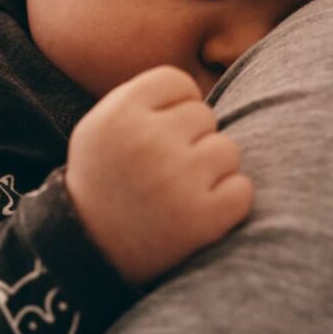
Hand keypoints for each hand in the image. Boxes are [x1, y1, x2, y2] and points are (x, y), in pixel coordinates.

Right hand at [66, 65, 253, 285]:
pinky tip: (195, 213)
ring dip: (211, 171)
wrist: (90, 251)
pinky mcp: (203, 218)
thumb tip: (200, 87)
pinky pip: (242, 189)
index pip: (177, 82)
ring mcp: (177, 179)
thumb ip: (142, 97)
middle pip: (204, 115)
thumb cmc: (104, 181)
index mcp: (119, 113)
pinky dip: (226, 202)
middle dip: (190, 141)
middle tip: (161, 171)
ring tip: (177, 192)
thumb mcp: (100, 127)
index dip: (172, 108)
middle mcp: (148, 141)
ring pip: (227, 149)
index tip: (155, 136)